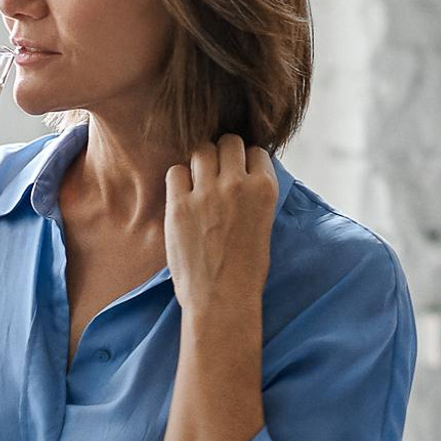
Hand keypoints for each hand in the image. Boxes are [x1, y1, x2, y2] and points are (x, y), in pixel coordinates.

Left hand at [164, 136, 276, 319]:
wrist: (221, 298)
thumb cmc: (245, 268)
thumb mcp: (263, 222)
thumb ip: (254, 193)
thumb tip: (242, 171)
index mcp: (264, 188)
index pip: (255, 151)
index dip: (245, 160)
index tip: (238, 173)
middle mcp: (237, 184)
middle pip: (228, 142)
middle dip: (223, 154)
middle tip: (216, 173)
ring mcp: (207, 193)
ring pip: (202, 150)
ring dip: (200, 162)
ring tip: (199, 182)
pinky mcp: (179, 206)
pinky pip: (176, 172)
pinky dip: (179, 179)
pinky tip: (182, 195)